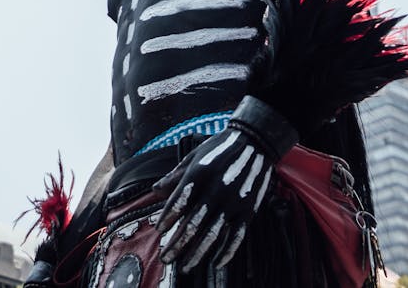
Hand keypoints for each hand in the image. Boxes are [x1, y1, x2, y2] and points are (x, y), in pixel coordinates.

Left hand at [153, 98, 296, 271]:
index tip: (159, 232)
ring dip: (196, 253)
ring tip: (185, 266)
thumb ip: (174, 175)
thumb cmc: (218, 148)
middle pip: (191, 224)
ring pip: (211, 235)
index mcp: (198, 175)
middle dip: (176, 244)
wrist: (253, 141)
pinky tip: (216, 263)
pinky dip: (226, 252)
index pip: (177, 204)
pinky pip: (236, 237)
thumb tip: (154, 190)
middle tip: (165, 258)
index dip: (166, 219)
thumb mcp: (194, 156)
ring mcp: (232, 202)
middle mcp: (214, 190)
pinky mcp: (247, 210)